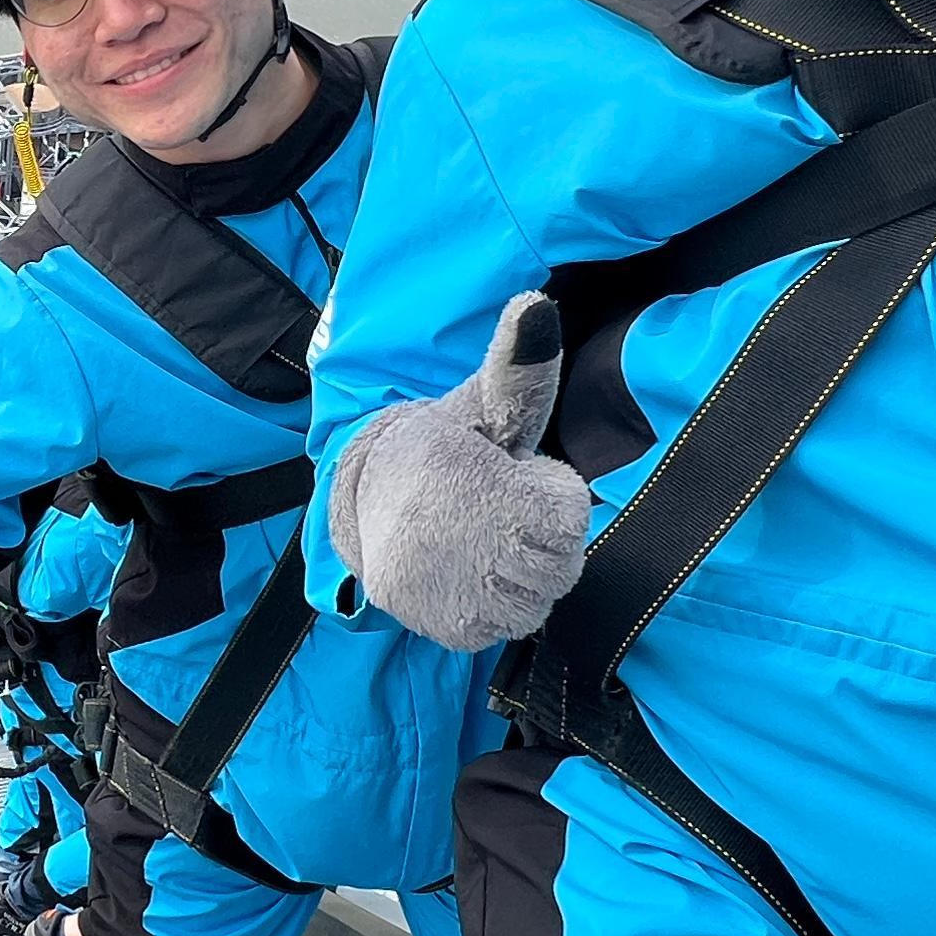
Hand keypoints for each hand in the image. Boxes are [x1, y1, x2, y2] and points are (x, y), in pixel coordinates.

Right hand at [329, 293, 592, 651]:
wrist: (368, 503)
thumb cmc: (446, 451)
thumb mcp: (481, 405)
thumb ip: (518, 369)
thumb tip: (536, 305)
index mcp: (462, 474)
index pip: (567, 517)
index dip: (551, 496)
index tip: (515, 478)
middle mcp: (446, 535)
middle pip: (559, 567)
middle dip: (544, 541)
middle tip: (505, 516)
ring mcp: (440, 585)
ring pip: (536, 604)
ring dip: (525, 580)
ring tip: (490, 546)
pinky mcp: (437, 623)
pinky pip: (504, 629)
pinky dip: (497, 609)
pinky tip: (473, 577)